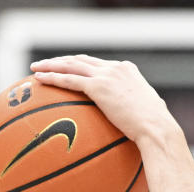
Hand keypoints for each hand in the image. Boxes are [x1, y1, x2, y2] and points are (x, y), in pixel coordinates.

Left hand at [30, 55, 179, 147]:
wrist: (157, 128)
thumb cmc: (156, 128)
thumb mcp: (148, 110)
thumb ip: (137, 107)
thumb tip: (135, 119)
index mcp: (128, 70)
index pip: (99, 63)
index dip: (81, 63)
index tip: (69, 67)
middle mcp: (116, 68)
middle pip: (81, 59)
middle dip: (62, 60)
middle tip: (46, 64)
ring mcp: (107, 75)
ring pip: (71, 64)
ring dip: (51, 65)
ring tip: (35, 68)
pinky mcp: (98, 87)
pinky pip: (69, 78)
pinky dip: (52, 77)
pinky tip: (39, 79)